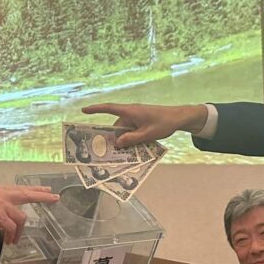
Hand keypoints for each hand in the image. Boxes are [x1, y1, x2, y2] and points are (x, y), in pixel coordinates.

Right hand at [0, 185, 58, 243]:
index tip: (46, 191)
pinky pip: (12, 228)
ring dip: (19, 231)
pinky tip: (9, 241)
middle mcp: (1, 195)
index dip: (35, 190)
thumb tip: (8, 211)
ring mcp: (1, 205)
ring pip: (21, 218)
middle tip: (55, 199)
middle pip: (27, 195)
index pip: (20, 189)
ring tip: (14, 239)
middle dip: (43, 197)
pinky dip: (12, 236)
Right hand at [80, 103, 208, 147]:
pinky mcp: (141, 122)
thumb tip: (117, 143)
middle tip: (107, 151)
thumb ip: (132, 139)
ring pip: (124, 130)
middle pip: (116, 126)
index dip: (95, 109)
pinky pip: (131, 130)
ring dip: (125, 140)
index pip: (109, 108)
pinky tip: (134, 149)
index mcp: (130, 111)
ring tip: (125, 154)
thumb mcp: (148, 134)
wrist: (179, 117)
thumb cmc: (164, 123)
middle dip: (113, 138)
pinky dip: (131, 138)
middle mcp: (131, 113)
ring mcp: (136, 117)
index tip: (83, 110)